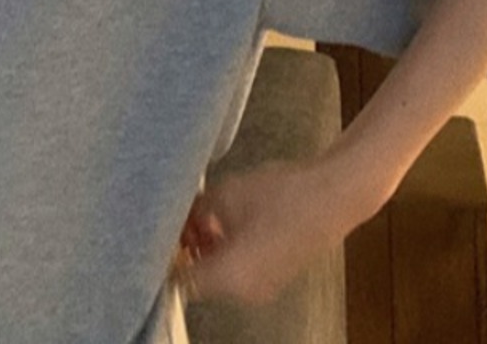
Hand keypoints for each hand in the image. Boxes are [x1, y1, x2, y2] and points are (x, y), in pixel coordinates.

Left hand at [175, 157, 369, 306]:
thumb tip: (175, 220)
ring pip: (218, 275)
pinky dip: (223, 251)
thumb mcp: (225, 195)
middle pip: (199, 279)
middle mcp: (245, 293)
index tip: (153, 232)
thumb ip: (194, 213)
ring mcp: (262, 288)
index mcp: (230, 278)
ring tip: (199, 212)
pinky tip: (221, 219)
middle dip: (183, 250)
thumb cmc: (278, 194)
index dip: (163, 257)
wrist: (333, 195)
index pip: (181, 280)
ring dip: (203, 249)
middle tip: (177, 216)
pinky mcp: (274, 276)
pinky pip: (237, 271)